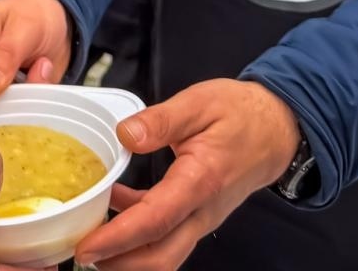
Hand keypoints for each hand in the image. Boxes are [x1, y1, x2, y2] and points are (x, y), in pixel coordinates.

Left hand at [74, 79, 300, 270]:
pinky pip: (167, 235)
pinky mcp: (197, 214)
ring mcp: (202, 217)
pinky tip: (113, 206)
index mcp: (200, 181)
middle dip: (119, 261)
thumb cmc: (239, 113)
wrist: (277, 129)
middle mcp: (203, 210)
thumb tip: (125, 134)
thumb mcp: (199, 103)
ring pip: (165, 253)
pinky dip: (138, 233)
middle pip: (161, 255)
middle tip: (80, 252)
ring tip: (90, 237)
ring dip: (128, 254)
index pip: (155, 221)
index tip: (86, 246)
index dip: (118, 238)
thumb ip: (161, 120)